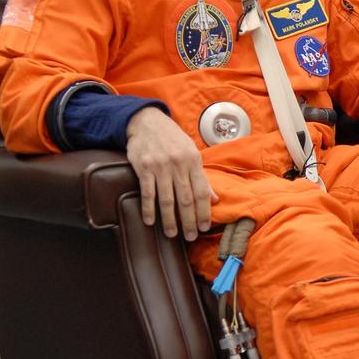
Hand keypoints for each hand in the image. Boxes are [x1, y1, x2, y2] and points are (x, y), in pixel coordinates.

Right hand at [125, 107, 217, 240]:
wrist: (147, 121)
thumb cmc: (172, 139)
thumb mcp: (191, 152)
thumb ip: (202, 177)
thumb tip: (215, 199)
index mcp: (193, 161)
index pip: (202, 192)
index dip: (204, 212)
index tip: (204, 226)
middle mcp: (178, 164)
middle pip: (186, 199)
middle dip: (189, 221)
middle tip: (190, 236)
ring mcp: (160, 166)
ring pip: (167, 200)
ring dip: (170, 220)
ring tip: (172, 234)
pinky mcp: (143, 168)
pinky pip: (147, 193)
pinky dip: (148, 209)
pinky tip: (150, 221)